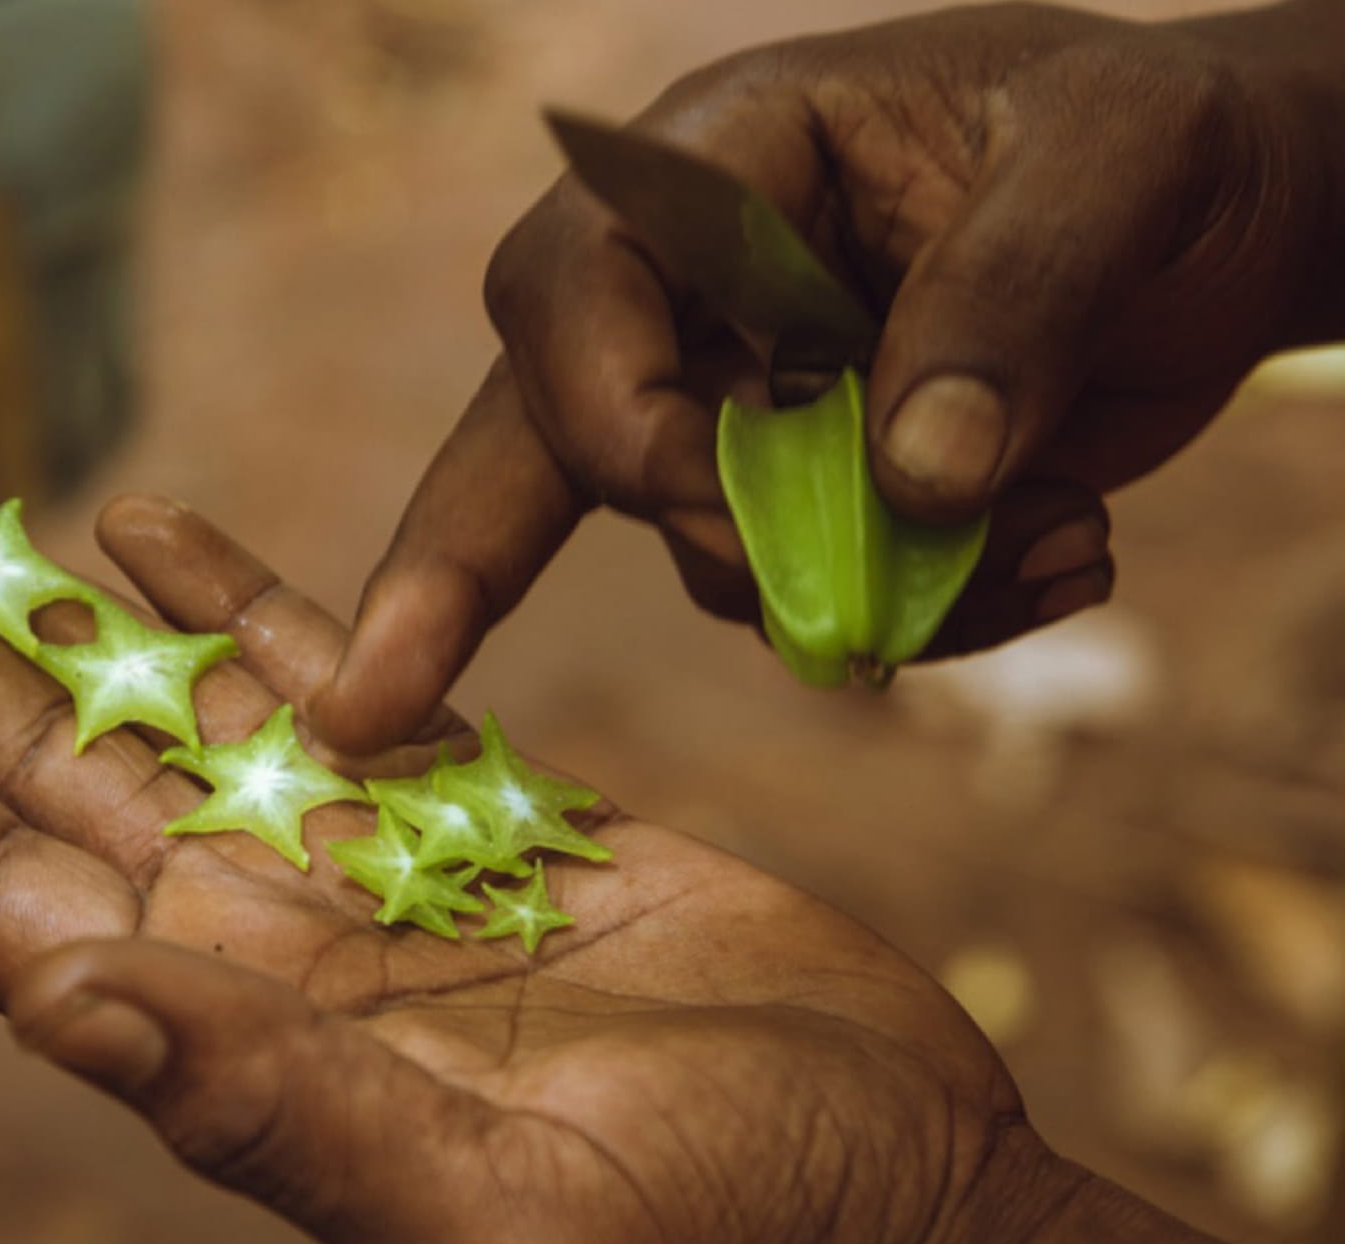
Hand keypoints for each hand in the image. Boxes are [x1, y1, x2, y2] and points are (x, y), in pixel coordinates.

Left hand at [0, 493, 1073, 1243]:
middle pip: (47, 784)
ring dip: (44, 612)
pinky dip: (241, 595)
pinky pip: (336, 681)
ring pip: (170, 710)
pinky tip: (147, 522)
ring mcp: (377, 870)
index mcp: (243, 1054)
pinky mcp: (493, 809)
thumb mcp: (495, 1217)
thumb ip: (283, 1117)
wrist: (894, 1213)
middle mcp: (278, 951)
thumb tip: (68, 1001)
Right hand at [312, 2, 1344, 753]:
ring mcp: (743, 400)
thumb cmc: (1169, 145)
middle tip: (406, 695)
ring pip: (698, 551)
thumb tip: (913, 481)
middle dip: (466, 570)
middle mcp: (696, 290)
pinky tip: (1053, 561)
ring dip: (852, 596)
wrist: (1240, 216)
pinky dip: (915, 622)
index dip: (605, 413)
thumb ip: (1011, 302)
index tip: (696, 496)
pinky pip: (799, 598)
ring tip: (1051, 542)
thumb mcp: (1118, 174)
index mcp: (725, 161)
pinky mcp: (806, 492)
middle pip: (532, 437)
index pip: (572, 292)